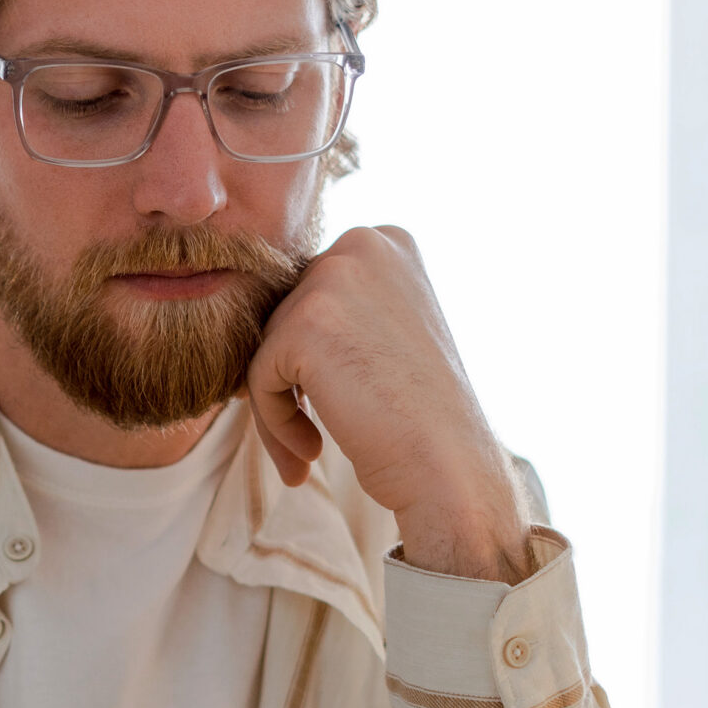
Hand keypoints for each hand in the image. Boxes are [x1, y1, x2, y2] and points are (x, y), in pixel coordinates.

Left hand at [247, 225, 532, 581]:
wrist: (449, 466)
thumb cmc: (421, 417)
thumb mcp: (386, 335)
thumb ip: (339, 312)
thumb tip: (262, 317)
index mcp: (387, 241)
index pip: (310, 293)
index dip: (311, 357)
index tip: (335, 403)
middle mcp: (363, 244)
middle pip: (283, 314)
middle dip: (291, 381)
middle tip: (312, 438)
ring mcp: (334, 278)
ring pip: (266, 346)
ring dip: (279, 406)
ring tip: (310, 452)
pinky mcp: (306, 323)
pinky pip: (258, 375)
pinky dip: (274, 422)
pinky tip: (311, 452)